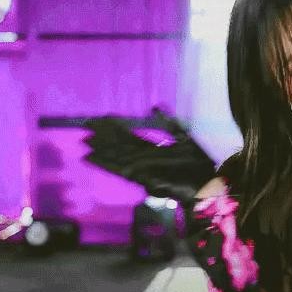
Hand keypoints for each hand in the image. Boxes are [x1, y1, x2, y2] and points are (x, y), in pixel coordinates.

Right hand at [82, 109, 215, 202]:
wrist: (206, 183)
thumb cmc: (198, 163)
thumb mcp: (184, 138)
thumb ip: (169, 125)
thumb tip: (155, 108)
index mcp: (153, 150)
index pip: (129, 137)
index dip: (115, 129)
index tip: (102, 118)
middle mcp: (143, 158)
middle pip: (119, 145)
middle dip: (104, 136)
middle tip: (87, 125)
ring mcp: (141, 168)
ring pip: (116, 156)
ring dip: (101, 149)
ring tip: (85, 141)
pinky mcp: (141, 177)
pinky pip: (120, 169)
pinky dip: (105, 163)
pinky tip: (92, 158)